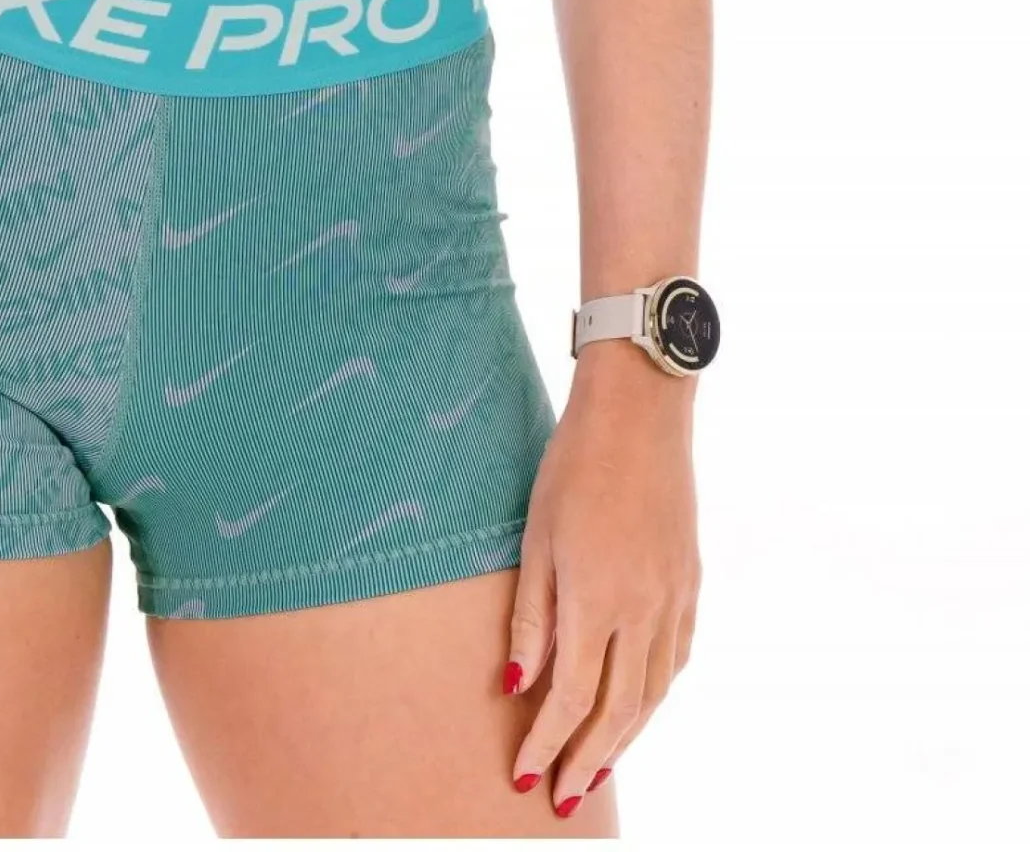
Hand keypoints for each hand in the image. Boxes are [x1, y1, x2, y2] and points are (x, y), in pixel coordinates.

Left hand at [503, 347, 700, 813]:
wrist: (641, 409)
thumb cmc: (574, 463)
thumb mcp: (536, 536)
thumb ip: (531, 618)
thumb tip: (516, 687)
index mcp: (598, 598)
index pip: (572, 698)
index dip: (547, 744)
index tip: (524, 776)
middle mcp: (644, 609)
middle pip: (618, 711)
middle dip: (587, 761)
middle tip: (563, 798)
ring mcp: (675, 597)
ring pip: (654, 693)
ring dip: (625, 739)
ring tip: (597, 768)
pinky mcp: (691, 582)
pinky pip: (676, 659)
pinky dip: (655, 695)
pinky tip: (639, 708)